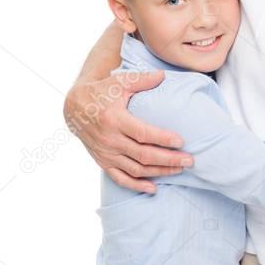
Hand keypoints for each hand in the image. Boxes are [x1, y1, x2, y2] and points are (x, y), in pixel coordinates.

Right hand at [63, 71, 192, 193]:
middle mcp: (110, 140)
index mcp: (115, 120)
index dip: (162, 139)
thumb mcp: (119, 81)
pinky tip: (153, 189)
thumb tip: (163, 75)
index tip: (181, 142)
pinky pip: (120, 179)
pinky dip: (137, 186)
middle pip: (143, 155)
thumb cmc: (101, 92)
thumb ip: (141, 79)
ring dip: (159, 172)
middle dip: (168, 160)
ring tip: (179, 170)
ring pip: (136, 169)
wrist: (75, 108)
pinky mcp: (103, 162)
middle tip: (189, 160)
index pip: (143, 133)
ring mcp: (106, 153)